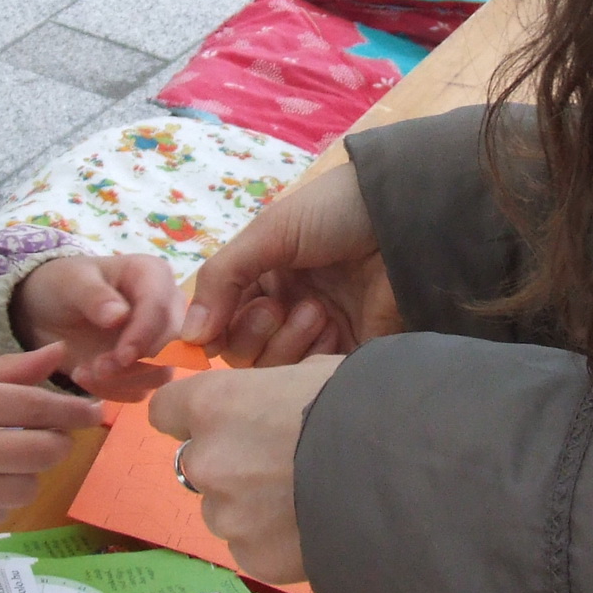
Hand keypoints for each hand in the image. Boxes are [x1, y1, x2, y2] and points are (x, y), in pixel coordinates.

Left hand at [12, 253, 185, 398]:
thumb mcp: (72, 282)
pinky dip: (114, 391)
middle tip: (96, 369)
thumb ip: (94, 296)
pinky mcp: (145, 367)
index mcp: (153, 276)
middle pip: (172, 345)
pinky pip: (142, 388)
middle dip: (135, 364)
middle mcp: (166, 308)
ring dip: (124, 381)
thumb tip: (120, 316)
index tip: (121, 357)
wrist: (50, 310)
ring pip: (162, 372)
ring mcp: (158, 341)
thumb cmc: (65, 285)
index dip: (144, 334)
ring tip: (85, 373)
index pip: (161, 307)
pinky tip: (86, 378)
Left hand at [148, 355, 343, 585]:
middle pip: (198, 465)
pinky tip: (315, 528)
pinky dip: (275, 542)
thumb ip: (269, 395)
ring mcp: (228, 515)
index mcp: (214, 404)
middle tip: (282, 465)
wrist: (404, 471)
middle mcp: (207, 460)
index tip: (219, 422)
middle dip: (230, 465)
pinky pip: (253, 548)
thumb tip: (269, 406)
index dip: (193, 417)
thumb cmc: (362, 404)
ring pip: (226, 511)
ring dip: (252, 507)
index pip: (166, 411)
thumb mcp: (312, 374)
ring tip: (307, 500)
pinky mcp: (254, 558)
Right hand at [178, 165, 400, 366]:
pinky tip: (334, 329)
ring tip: (319, 311)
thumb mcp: (268, 233)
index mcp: (263, 278)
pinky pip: (315, 378)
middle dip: (257, 332)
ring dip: (290, 342)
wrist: (403, 216)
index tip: (224, 321)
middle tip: (283, 306)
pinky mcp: (352, 352)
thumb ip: (221, 279)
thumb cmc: (332, 213)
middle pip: (245, 354)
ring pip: (278, 372)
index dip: (219, 327)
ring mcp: (320, 332)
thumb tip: (189, 337)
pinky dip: (317, 359)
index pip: (222, 322)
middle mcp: (287, 308)